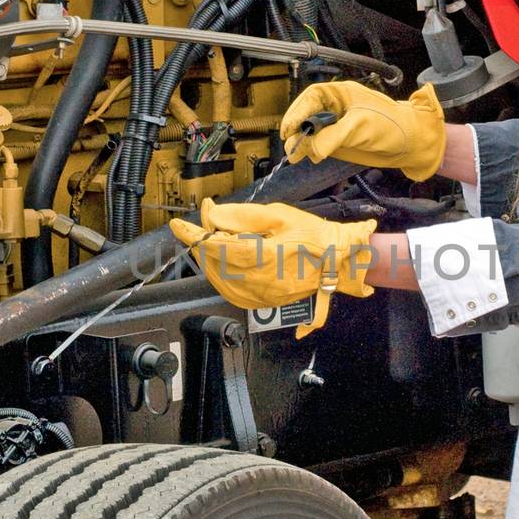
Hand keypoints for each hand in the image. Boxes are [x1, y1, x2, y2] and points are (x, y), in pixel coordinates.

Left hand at [170, 198, 377, 337]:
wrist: (340, 261)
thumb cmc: (314, 236)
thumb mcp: (280, 215)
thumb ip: (243, 216)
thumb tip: (213, 216)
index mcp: (262, 258)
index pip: (215, 246)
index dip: (192, 234)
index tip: (178, 225)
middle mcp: (258, 282)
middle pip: (213, 263)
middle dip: (202, 242)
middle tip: (207, 222)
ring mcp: (259, 296)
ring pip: (218, 279)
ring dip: (209, 259)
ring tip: (215, 239)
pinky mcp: (262, 302)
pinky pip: (229, 291)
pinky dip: (219, 275)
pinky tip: (223, 261)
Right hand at [280, 80, 445, 180]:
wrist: (412, 144)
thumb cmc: (393, 126)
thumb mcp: (360, 127)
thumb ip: (333, 137)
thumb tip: (312, 149)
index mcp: (341, 94)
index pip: (311, 97)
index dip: (298, 111)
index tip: (289, 127)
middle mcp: (336, 109)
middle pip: (307, 115)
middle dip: (297, 129)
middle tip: (291, 143)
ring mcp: (337, 126)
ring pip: (311, 133)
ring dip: (302, 143)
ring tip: (294, 155)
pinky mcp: (340, 143)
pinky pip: (319, 146)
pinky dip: (311, 151)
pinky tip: (306, 157)